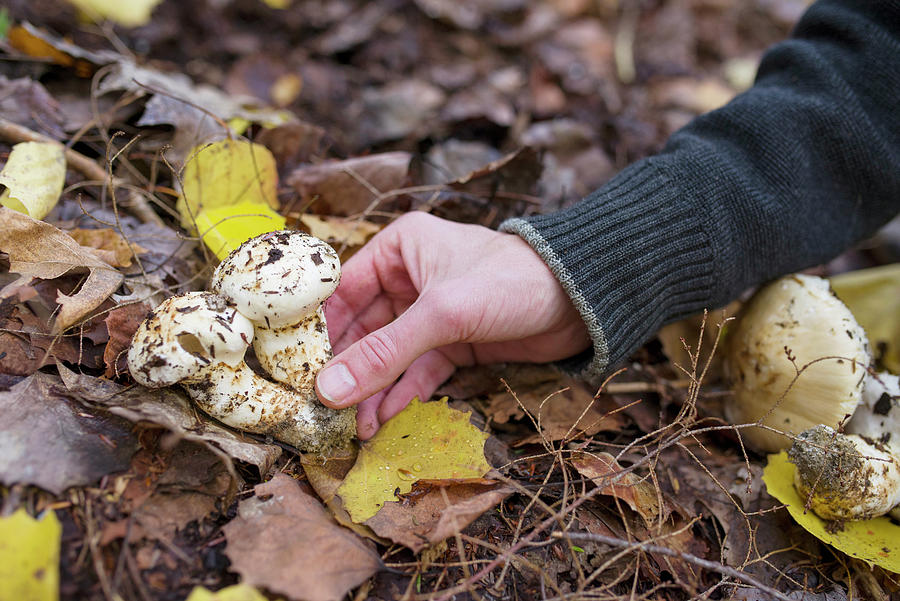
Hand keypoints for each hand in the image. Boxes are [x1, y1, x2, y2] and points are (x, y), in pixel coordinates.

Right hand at [315, 212, 590, 438]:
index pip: (343, 291)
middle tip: (322, 409)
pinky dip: (401, 394)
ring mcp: (430, 314)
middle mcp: (409, 278)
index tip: (293, 369)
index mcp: (400, 248)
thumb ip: (386, 354)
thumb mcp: (442, 314)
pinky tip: (382, 419)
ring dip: (372, 390)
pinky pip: (417, 371)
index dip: (317, 330)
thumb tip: (329, 391)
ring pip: (388, 356)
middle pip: (362, 329)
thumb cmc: (509, 282)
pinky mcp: (453, 343)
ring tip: (353, 427)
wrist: (580, 301)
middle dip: (346, 370)